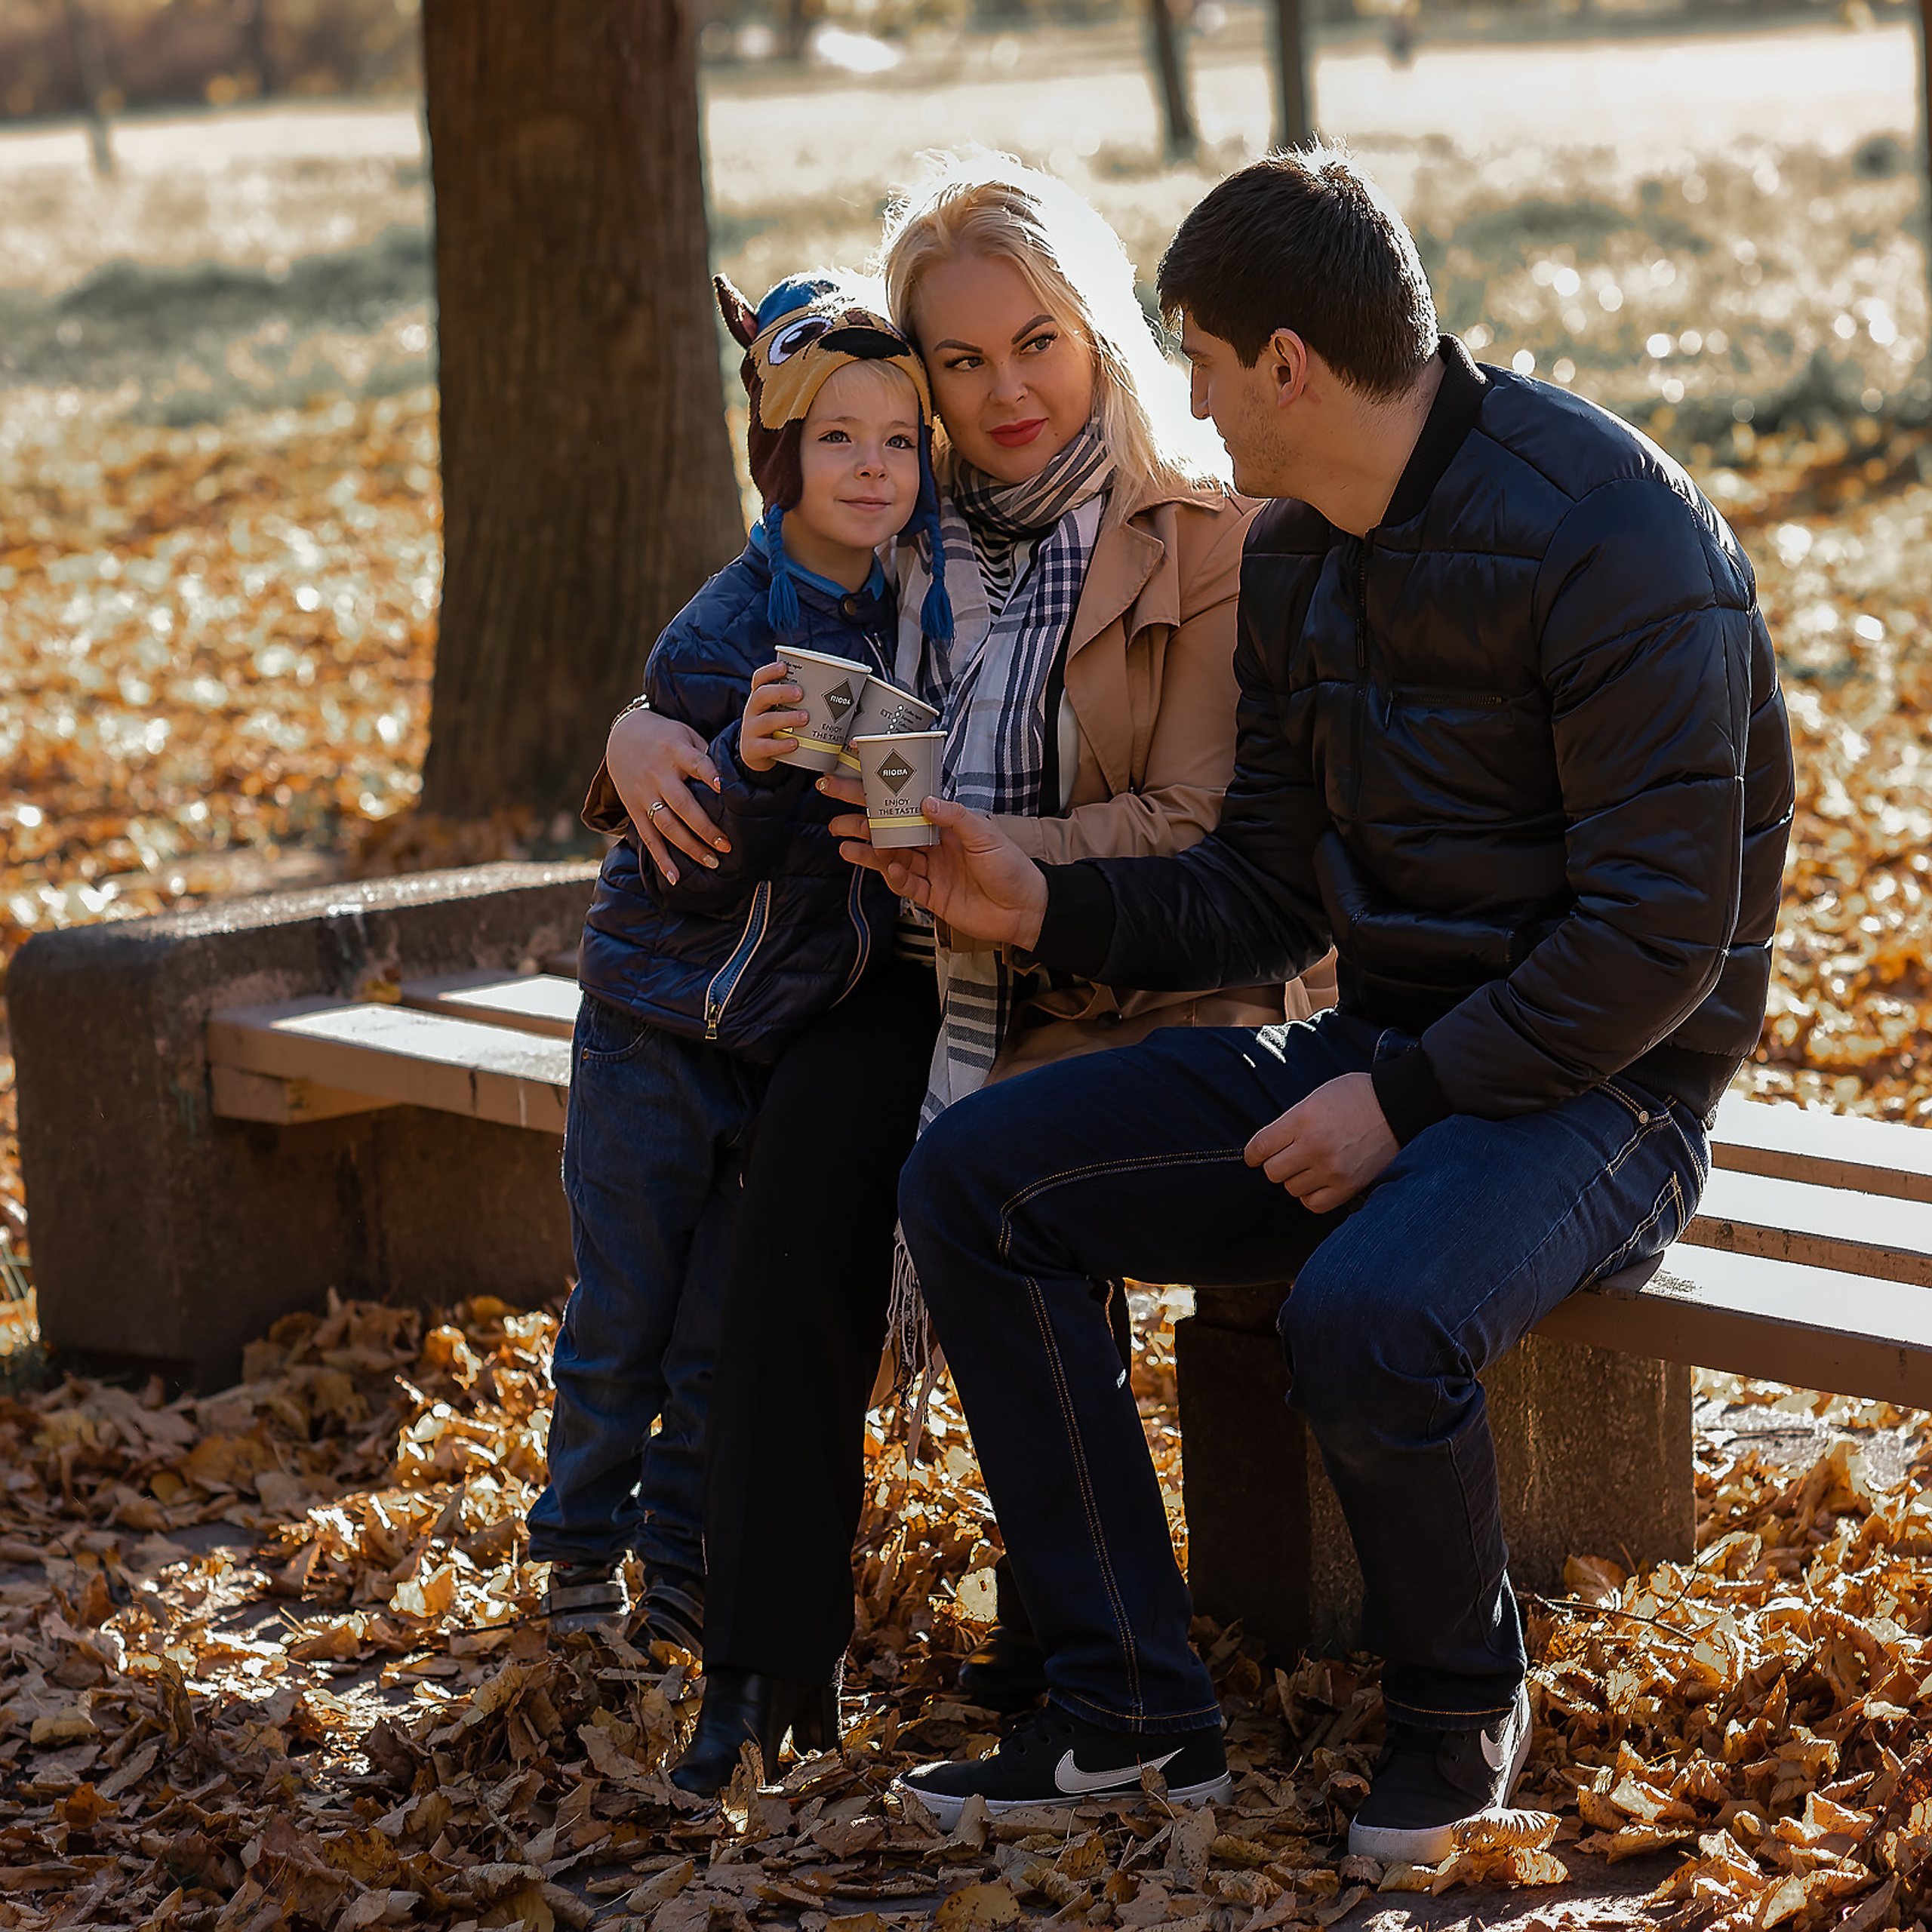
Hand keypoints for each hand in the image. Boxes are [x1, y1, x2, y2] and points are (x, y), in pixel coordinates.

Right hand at [606, 706, 726, 885]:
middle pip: (682, 804)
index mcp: (675, 751)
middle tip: (726, 845)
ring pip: (666, 825)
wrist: (621, 735)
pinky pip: (648, 837)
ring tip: (712, 862)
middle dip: (705, 827)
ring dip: (689, 847)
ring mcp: (644, 793)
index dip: (709, 775)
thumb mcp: (685, 734)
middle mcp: (658, 774)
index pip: (695, 763)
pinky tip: (675, 877)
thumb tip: (733, 778)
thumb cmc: (665, 737)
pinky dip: (661, 858)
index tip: (724, 787)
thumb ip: (704, 755)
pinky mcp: (634, 808)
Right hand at [740, 661, 809, 773]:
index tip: (785, 667)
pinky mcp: (753, 749)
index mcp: (760, 697)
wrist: (754, 753)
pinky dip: (782, 745)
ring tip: (805, 718)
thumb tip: (839, 691)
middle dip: (782, 692)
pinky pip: (767, 746)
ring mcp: (751, 730)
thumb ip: (796, 702)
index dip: (770, 671)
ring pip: (766, 721)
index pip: (759, 679)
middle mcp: (752, 710)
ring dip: (787, 718)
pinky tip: (795, 743)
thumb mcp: (778, 710)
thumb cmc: (775, 726)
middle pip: (761, 695)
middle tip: (801, 693)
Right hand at [830, 795, 1047, 949]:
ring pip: (892, 858)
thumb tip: (925, 801)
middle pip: (891, 831)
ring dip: (868, 850)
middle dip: (862, 821)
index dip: (883, 793)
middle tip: (834, 815)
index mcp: (946, 825)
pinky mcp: (932, 898)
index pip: (908, 804)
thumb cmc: (1012, 867)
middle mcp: (934, 846)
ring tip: (844, 843)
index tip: (857, 779)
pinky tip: (884, 869)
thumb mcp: (986, 835)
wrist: (1026, 909)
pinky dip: (894, 877)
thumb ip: (955, 818)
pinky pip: (906, 886)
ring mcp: (931, 872)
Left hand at [1245, 1072, 1398, 1213]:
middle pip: (1273, 1172)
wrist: (1398, 1105)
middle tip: (1288, 1157)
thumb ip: (1292, 1121)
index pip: (1260, 1147)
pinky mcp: (1349, 1186)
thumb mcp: (1317, 1096)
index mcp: (1303, 1119)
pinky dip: (1311, 1196)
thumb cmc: (1357, 1096)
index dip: (1252, 1154)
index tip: (1255, 1156)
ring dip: (1296, 1179)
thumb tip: (1270, 1146)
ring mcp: (1332, 1169)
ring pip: (1292, 1188)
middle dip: (1276, 1164)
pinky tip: (1318, 1182)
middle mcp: (1315, 1146)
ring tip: (1310, 1166)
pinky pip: (1313, 1204)